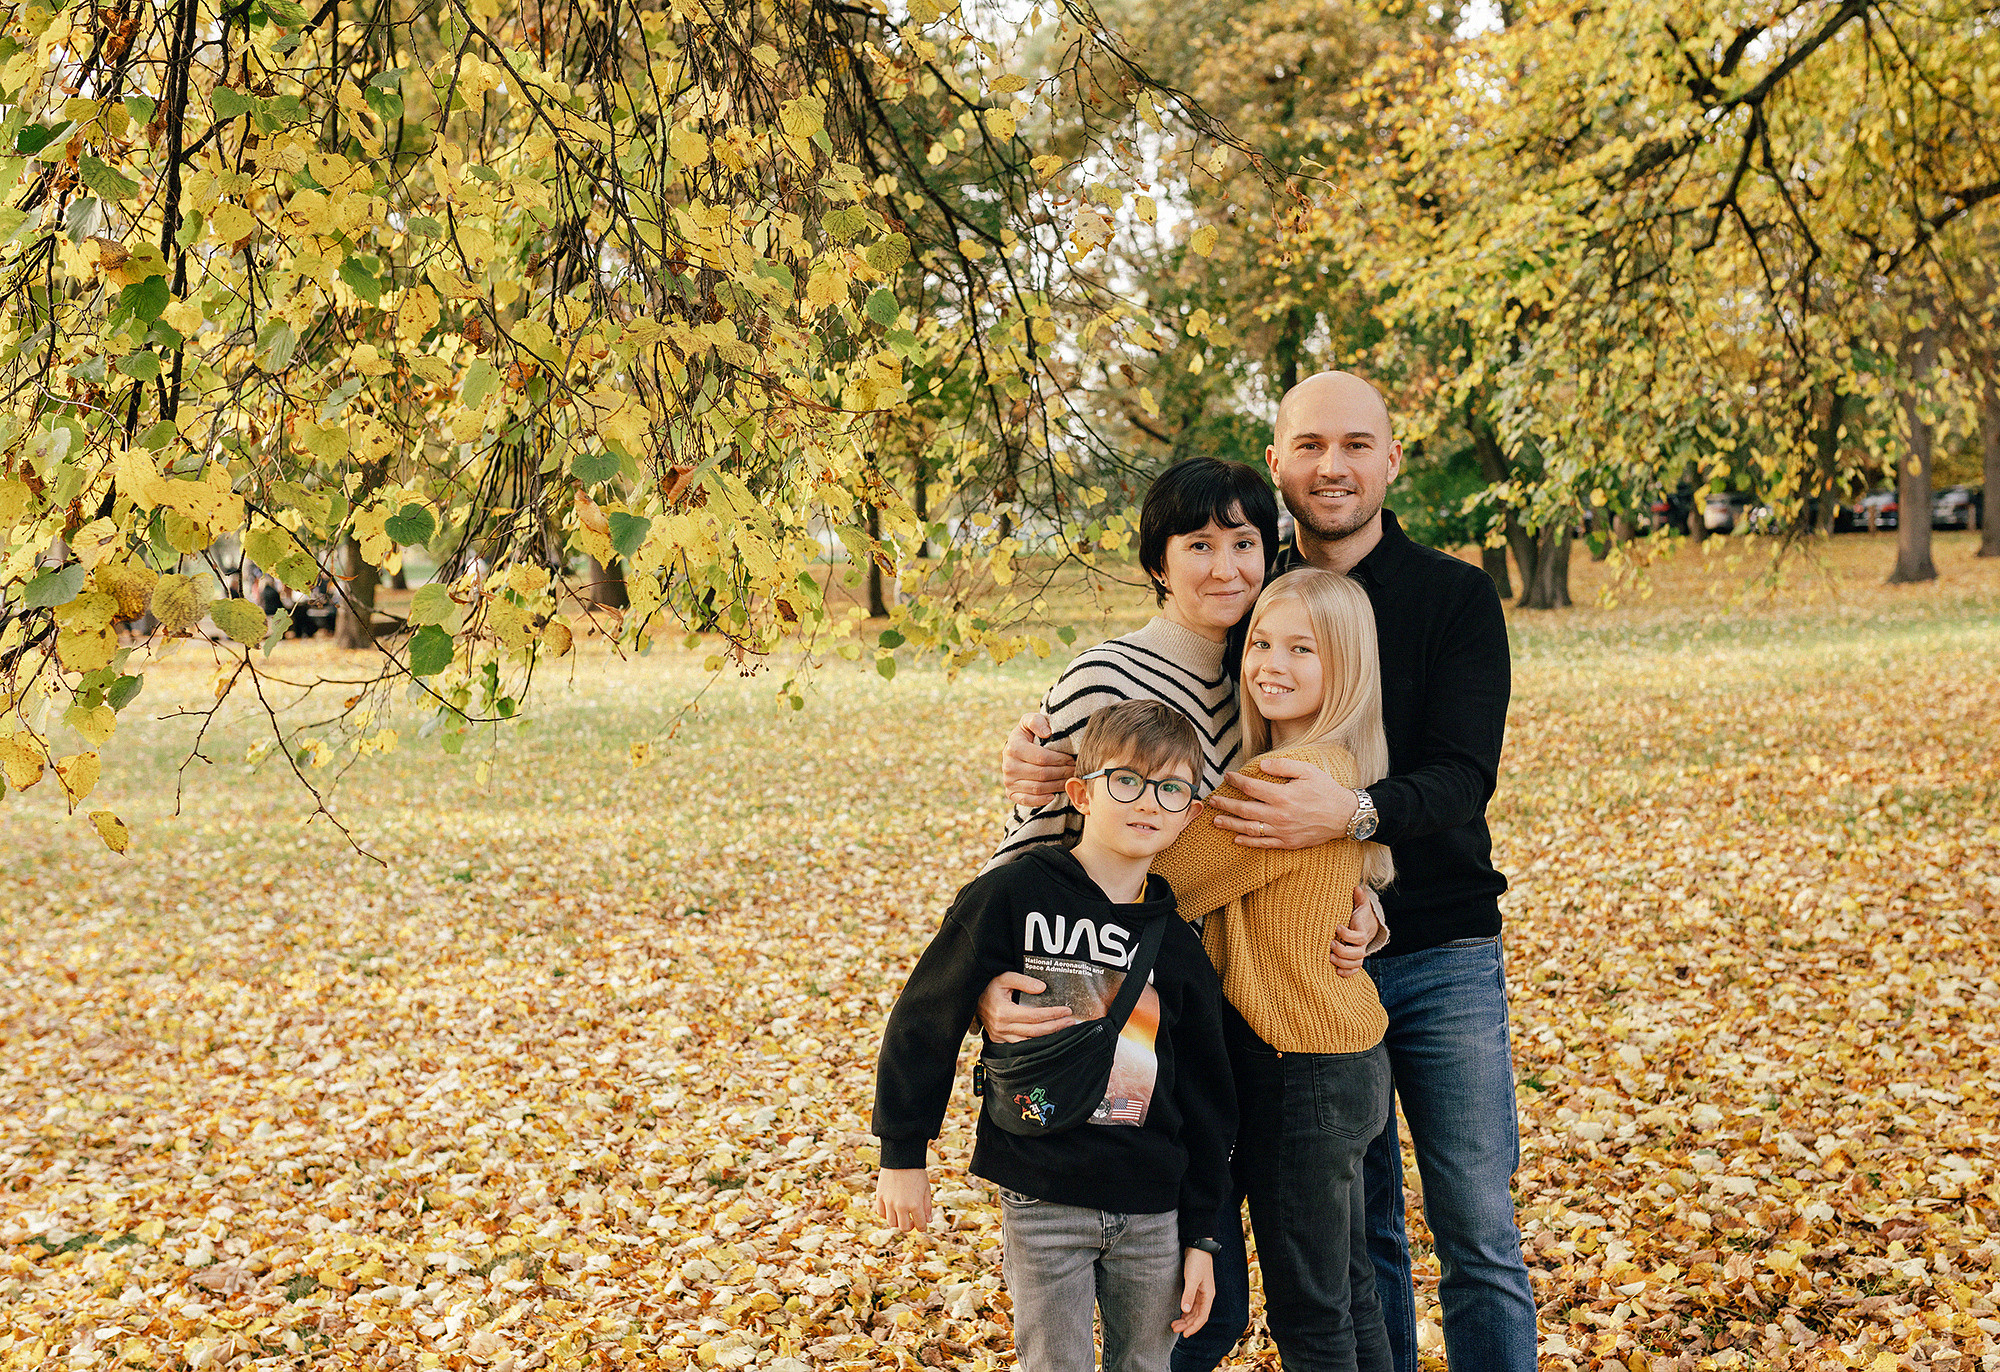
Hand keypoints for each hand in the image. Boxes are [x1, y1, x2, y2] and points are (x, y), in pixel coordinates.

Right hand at [874, 1169, 931, 1231]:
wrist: (901, 1158)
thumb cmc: (916, 1173)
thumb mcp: (926, 1189)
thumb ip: (927, 1207)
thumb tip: (928, 1221)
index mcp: (915, 1205)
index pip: (920, 1226)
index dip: (922, 1227)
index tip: (922, 1225)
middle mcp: (901, 1206)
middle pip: (904, 1228)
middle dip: (910, 1226)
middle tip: (912, 1220)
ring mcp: (889, 1202)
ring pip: (892, 1223)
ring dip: (898, 1221)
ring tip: (902, 1214)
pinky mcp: (880, 1197)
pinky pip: (881, 1213)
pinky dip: (886, 1214)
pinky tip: (892, 1209)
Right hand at [977, 972, 1075, 1041]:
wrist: (970, 998)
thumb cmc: (988, 986)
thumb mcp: (1005, 977)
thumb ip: (1024, 981)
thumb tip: (1043, 988)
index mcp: (1003, 1012)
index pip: (1034, 1016)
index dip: (1052, 1014)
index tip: (1066, 1010)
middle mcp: (1001, 1028)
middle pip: (1035, 1031)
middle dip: (1055, 1026)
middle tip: (1070, 1021)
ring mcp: (999, 1037)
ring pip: (1029, 1041)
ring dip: (1048, 1036)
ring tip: (1062, 1029)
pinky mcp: (999, 1041)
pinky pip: (1021, 1044)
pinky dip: (1035, 1041)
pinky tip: (1047, 1036)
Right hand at [1002, 711, 1072, 808]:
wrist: (1015, 748)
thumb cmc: (1028, 734)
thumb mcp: (1030, 721)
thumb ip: (1037, 721)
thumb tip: (1046, 733)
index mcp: (1013, 747)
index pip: (1042, 757)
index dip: (1060, 759)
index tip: (1072, 758)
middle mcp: (1008, 766)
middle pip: (1042, 774)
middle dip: (1062, 772)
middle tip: (1075, 770)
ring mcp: (1008, 781)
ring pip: (1038, 788)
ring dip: (1057, 785)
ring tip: (1069, 779)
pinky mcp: (1010, 792)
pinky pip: (1026, 800)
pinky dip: (1040, 800)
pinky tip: (1053, 796)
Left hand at [1172, 1247, 1214, 1335]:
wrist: (1197, 1245)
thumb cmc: (1196, 1261)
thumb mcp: (1192, 1278)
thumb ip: (1189, 1294)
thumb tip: (1185, 1311)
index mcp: (1208, 1296)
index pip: (1202, 1317)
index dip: (1193, 1327)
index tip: (1184, 1335)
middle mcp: (1205, 1296)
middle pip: (1197, 1316)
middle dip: (1187, 1325)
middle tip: (1173, 1329)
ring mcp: (1200, 1292)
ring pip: (1194, 1311)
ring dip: (1185, 1319)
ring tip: (1174, 1324)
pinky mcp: (1195, 1287)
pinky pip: (1191, 1304)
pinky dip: (1185, 1311)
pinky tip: (1179, 1313)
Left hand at [1207, 757, 1355, 849]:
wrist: (1344, 816)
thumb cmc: (1326, 790)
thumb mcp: (1307, 771)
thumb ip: (1283, 766)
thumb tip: (1262, 764)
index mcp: (1282, 795)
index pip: (1251, 787)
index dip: (1236, 781)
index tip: (1227, 777)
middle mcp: (1279, 815)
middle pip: (1244, 810)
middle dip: (1225, 805)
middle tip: (1212, 801)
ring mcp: (1282, 831)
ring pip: (1249, 829)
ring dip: (1230, 824)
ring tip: (1216, 820)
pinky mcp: (1287, 842)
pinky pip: (1263, 844)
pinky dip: (1247, 842)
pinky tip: (1235, 838)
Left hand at [1331, 886, 1377, 976]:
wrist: (1365, 926)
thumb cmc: (1358, 915)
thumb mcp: (1360, 905)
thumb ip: (1359, 898)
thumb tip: (1357, 888)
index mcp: (1361, 932)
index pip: (1358, 936)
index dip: (1348, 934)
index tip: (1337, 926)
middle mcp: (1361, 945)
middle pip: (1358, 953)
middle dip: (1343, 951)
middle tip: (1331, 944)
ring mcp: (1358, 953)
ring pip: (1356, 963)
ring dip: (1343, 962)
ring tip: (1330, 956)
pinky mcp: (1354, 960)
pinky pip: (1354, 970)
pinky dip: (1347, 973)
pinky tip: (1337, 971)